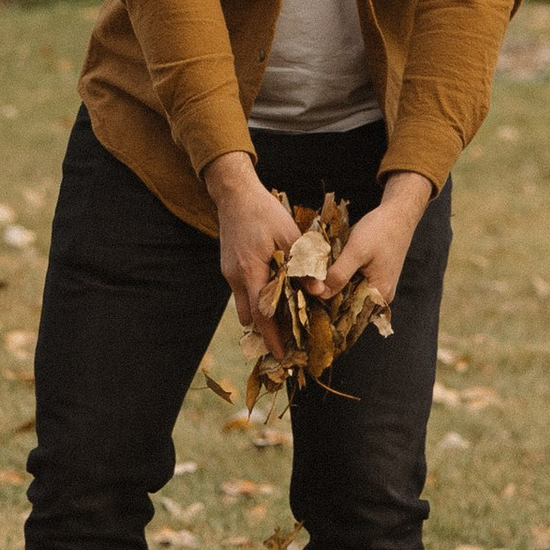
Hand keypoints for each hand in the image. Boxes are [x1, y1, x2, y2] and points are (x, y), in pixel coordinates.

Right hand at [204, 152, 301, 354]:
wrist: (234, 194)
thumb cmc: (263, 212)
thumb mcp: (289, 235)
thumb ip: (303, 264)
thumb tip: (319, 290)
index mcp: (251, 272)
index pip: (261, 315)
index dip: (272, 337)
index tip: (283, 355)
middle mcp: (236, 278)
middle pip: (250, 317)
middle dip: (266, 330)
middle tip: (287, 340)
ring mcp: (230, 272)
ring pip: (245, 304)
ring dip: (261, 312)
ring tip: (284, 317)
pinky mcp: (230, 266)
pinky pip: (244, 290)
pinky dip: (258, 296)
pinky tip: (275, 291)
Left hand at [322, 174, 430, 314]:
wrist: (398, 213)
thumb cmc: (381, 230)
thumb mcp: (356, 251)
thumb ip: (339, 274)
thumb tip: (320, 293)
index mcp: (379, 294)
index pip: (348, 312)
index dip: (326, 306)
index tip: (308, 296)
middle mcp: (380, 296)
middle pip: (349, 304)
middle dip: (329, 295)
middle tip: (309, 284)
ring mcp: (379, 286)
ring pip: (350, 293)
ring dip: (335, 286)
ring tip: (317, 277)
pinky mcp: (375, 276)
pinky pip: (355, 283)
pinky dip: (342, 278)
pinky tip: (330, 270)